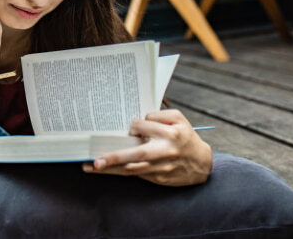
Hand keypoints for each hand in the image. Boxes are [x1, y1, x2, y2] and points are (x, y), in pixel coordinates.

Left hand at [81, 109, 212, 185]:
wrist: (202, 164)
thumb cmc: (186, 137)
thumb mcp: (178, 119)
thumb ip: (159, 115)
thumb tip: (137, 119)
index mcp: (171, 133)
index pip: (142, 126)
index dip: (134, 126)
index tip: (133, 127)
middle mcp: (165, 151)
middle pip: (137, 154)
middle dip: (115, 157)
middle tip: (96, 161)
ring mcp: (161, 168)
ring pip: (132, 169)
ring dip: (111, 169)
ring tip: (90, 167)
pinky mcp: (158, 179)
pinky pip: (135, 175)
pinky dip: (120, 172)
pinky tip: (106, 170)